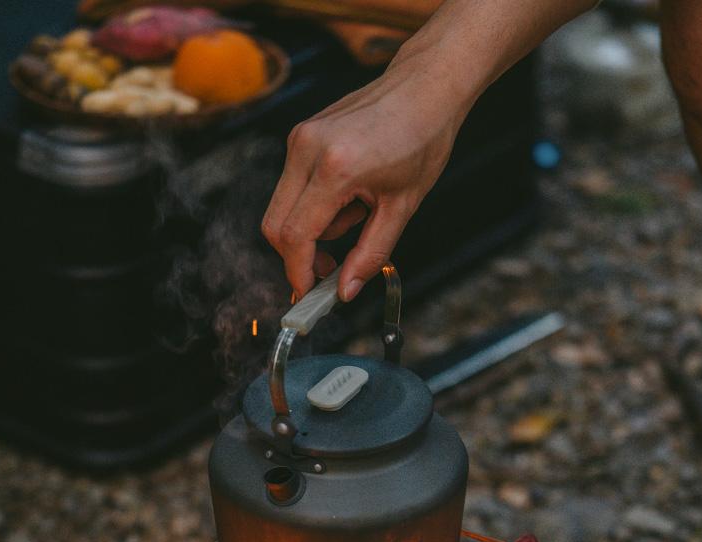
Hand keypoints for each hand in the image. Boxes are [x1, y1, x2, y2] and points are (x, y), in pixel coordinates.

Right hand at [262, 53, 466, 300]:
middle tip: (329, 268)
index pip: (296, 235)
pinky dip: (315, 206)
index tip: (308, 293)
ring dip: (312, 228)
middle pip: (276, 225)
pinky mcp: (301, 134)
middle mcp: (309, 148)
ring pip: (282, 207)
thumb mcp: (402, 207)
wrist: (425, 87)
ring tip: (357, 215)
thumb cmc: (422, 138)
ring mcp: (301, 137)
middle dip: (298, 256)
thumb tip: (346, 290)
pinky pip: (293, 186)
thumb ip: (370, 254)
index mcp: (336, 167)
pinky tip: (349, 196)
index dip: (298, 272)